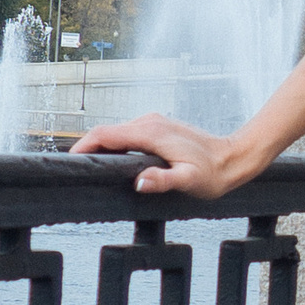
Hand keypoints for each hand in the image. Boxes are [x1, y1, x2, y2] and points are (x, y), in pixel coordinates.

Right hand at [70, 111, 247, 197]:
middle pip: (106, 132)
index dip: (83, 146)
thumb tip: (140, 182)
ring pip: (116, 133)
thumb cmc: (213, 173)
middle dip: (87, 148)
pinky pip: (127, 135)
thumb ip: (164, 180)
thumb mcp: (189, 181)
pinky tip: (112, 161)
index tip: (70, 160)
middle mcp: (149, 122)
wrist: (234, 157)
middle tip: (74, 169)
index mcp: (150, 133)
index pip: (105, 134)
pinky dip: (114, 145)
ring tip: (89, 167)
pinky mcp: (157, 128)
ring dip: (100, 147)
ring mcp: (153, 123)